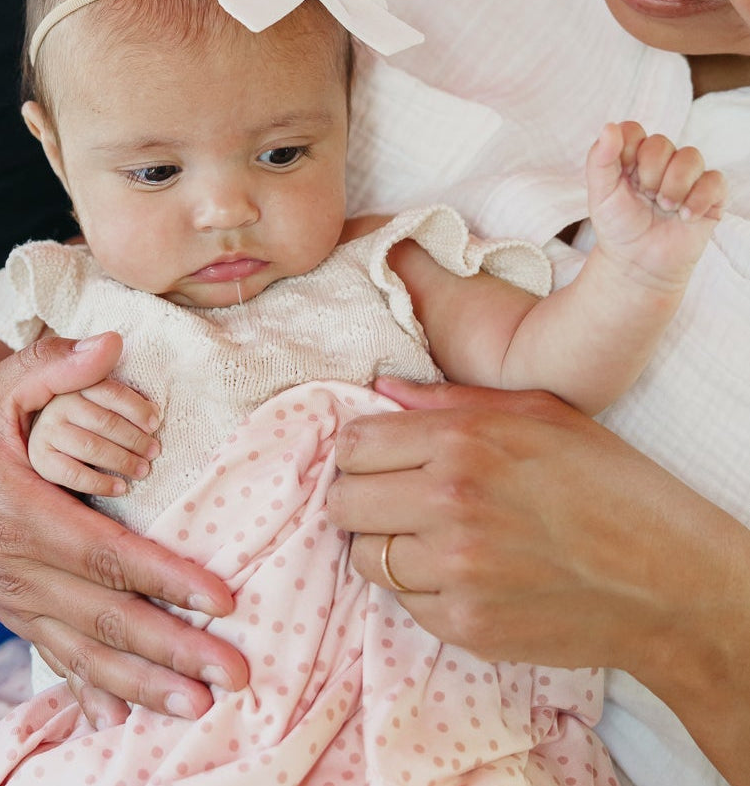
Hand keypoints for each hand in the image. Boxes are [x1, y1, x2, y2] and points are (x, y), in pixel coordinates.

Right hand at [0, 332, 246, 728]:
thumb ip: (50, 364)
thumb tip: (112, 342)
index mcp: (18, 511)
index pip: (103, 554)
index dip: (163, 577)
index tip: (220, 598)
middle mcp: (15, 567)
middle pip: (103, 616)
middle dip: (171, 646)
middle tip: (233, 673)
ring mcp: (11, 597)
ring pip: (82, 650)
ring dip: (142, 682)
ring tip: (198, 706)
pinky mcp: (11, 610)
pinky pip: (52, 656)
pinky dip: (87, 689)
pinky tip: (120, 720)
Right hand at [29, 381, 159, 495]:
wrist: (51, 443)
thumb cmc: (87, 423)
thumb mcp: (101, 406)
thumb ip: (123, 405)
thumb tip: (156, 413)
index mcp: (78, 385)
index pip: (111, 393)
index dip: (136, 408)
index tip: (155, 424)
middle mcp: (58, 405)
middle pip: (104, 421)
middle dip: (134, 438)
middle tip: (154, 452)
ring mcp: (46, 431)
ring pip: (91, 447)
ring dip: (122, 460)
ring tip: (143, 470)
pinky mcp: (42, 459)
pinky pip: (74, 474)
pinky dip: (100, 482)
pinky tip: (120, 488)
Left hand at [331, 376, 749, 778]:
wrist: (668, 582)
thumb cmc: (607, 484)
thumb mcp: (536, 413)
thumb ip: (449, 398)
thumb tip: (382, 388)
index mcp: (463, 440)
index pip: (353, 444)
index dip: (359, 451)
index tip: (377, 459)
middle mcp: (450, 502)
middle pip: (344, 501)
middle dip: (360, 497)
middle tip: (391, 499)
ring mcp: (456, 569)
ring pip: (365, 556)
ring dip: (386, 545)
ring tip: (427, 537)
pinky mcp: (466, 624)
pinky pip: (403, 602)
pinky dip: (420, 589)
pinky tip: (459, 574)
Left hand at [587, 121, 725, 290]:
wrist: (639, 262)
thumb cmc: (618, 226)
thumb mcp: (600, 193)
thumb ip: (601, 159)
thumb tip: (609, 126)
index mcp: (632, 157)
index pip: (633, 130)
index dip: (627, 149)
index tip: (622, 175)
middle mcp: (661, 162)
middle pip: (661, 143)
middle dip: (649, 174)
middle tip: (644, 196)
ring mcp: (687, 177)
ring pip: (691, 157)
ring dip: (674, 186)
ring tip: (664, 207)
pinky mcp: (711, 196)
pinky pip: (715, 180)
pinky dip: (698, 199)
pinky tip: (685, 216)